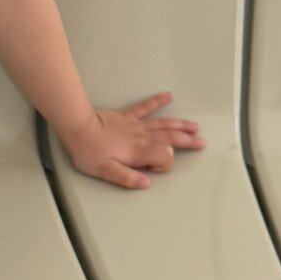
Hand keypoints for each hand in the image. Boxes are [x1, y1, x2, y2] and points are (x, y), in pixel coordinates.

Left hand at [61, 92, 204, 189]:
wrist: (78, 127)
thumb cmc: (89, 152)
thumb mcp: (105, 171)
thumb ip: (127, 178)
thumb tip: (147, 184)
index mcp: (138, 152)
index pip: (163, 157)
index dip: (163, 165)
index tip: (152, 170)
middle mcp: (141, 137)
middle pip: (170, 138)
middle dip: (187, 141)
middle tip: (202, 142)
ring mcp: (136, 125)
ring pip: (164, 124)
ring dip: (181, 125)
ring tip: (195, 126)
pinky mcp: (127, 116)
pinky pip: (145, 107)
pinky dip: (157, 101)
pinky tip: (168, 95)